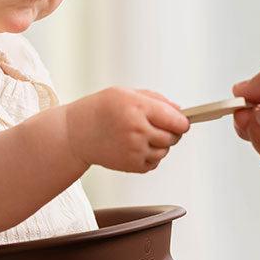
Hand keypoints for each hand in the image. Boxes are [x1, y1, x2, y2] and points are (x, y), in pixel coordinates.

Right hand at [66, 87, 189, 172]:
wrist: (76, 133)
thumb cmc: (101, 109)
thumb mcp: (127, 93)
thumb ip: (157, 100)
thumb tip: (181, 113)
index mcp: (138, 108)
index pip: (177, 121)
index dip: (183, 121)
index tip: (182, 121)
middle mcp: (137, 130)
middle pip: (174, 137)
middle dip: (172, 132)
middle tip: (159, 126)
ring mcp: (134, 150)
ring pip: (165, 151)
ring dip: (160, 144)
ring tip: (142, 135)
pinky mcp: (131, 165)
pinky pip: (154, 163)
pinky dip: (150, 156)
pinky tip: (136, 146)